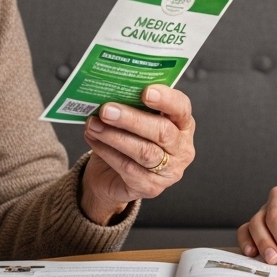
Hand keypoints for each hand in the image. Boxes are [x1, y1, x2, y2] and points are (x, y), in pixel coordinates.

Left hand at [79, 86, 195, 224]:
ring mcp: (169, 171)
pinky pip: (128, 168)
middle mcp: (182, 148)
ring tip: (93, 124)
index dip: (166, 99)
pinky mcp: (151, 187)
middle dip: (132, 119)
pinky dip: (107, 152)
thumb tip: (112, 88)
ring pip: (144, 152)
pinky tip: (94, 139)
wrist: (112, 176)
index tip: (145, 91)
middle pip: (162, 131)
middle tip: (106, 109)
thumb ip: (131, 103)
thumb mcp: (134, 118)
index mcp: (182, 124)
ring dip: (115, 136)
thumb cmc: (128, 138)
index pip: (181, 108)